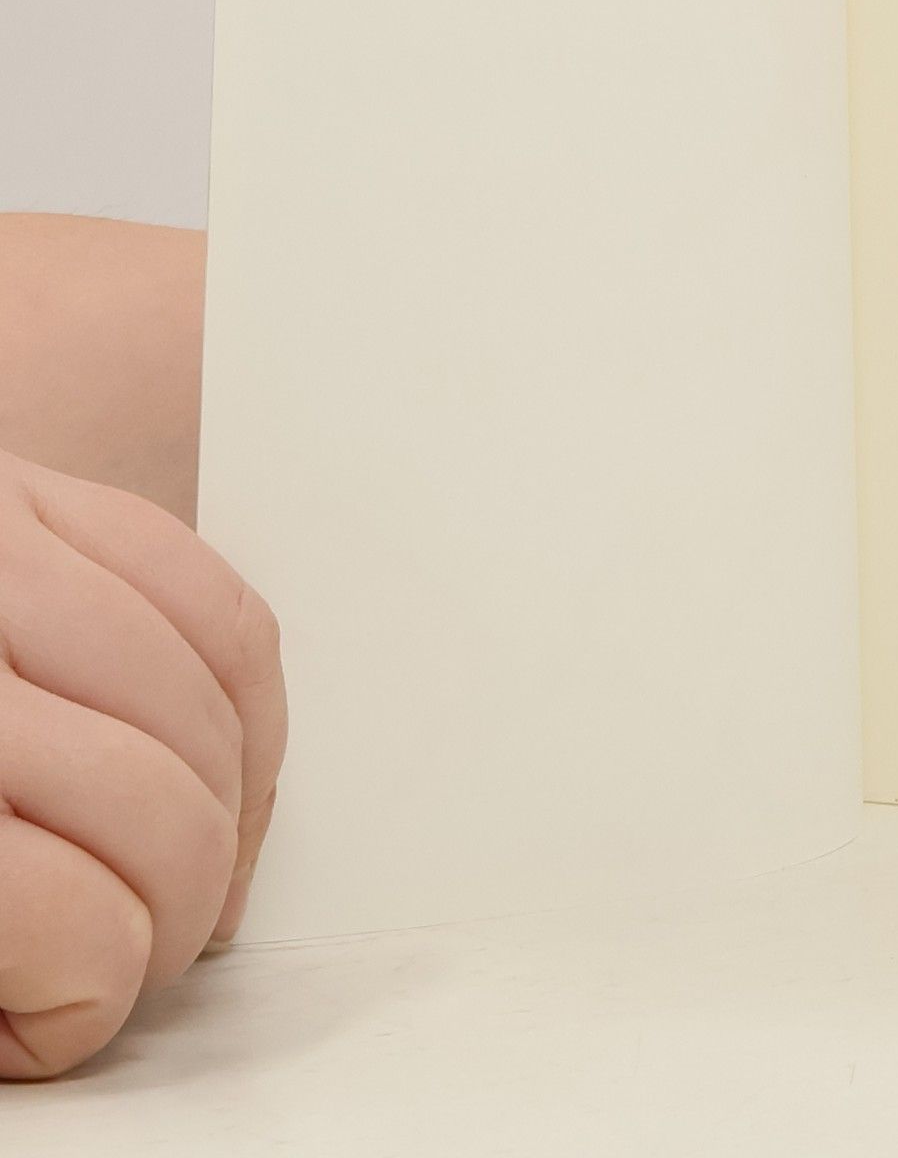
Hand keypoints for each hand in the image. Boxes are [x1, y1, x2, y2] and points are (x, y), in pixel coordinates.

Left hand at [0, 450, 286, 1077]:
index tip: (56, 1025)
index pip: (79, 932)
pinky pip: (218, 603)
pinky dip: (248, 699)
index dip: (86, 1007)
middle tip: (133, 956)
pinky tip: (221, 759)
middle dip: (172, 920)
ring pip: (211, 715)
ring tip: (178, 862)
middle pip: (166, 822)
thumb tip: (36, 1007)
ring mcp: (4, 557)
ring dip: (227, 816)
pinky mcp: (39, 496)